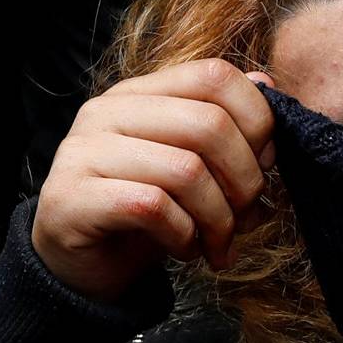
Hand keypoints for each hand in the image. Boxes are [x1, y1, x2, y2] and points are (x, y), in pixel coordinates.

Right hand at [32, 59, 274, 302]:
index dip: (256, 119)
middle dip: (245, 179)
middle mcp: (106, 112)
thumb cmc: (141, 215)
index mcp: (138, 93)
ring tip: (218, 243)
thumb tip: (268, 86)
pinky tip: (184, 249)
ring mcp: (84, 152)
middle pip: (208, 124)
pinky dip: (184, 235)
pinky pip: (153, 207)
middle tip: (249, 216)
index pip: (213, 75)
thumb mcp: (190, 165)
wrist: (80, 267)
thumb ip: (224, 125)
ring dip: (219, 218)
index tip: (265, 163)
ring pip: (186, 170)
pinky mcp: (74, 197)